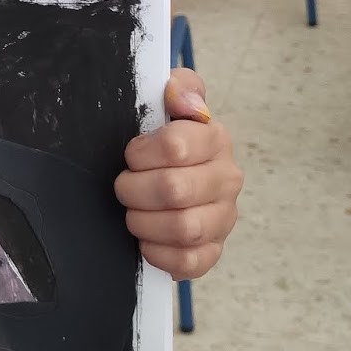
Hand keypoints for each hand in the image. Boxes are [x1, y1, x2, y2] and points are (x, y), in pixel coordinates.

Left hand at [114, 68, 242, 279]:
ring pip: (184, 228)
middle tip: (124, 187)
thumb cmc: (163, 141)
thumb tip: (179, 96)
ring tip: (133, 213)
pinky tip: (146, 240)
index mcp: (214, 139)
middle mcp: (227, 178)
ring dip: (144, 222)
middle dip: (134, 190)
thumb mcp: (166, 104)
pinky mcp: (213, 250)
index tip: (131, 155)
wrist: (169, 177)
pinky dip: (159, 253)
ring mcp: (223, 218)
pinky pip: (190, 262)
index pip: (176, 146)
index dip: (140, 153)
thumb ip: (179, 87)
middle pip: (174, 190)